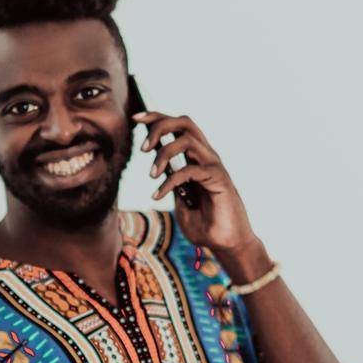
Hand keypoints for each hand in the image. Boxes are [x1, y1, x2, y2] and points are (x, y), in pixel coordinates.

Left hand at [133, 110, 260, 262]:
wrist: (227, 244)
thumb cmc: (205, 224)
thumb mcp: (180, 202)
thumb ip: (170, 183)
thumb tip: (156, 168)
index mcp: (197, 158)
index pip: (178, 126)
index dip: (156, 117)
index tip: (135, 119)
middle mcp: (207, 156)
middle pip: (185, 122)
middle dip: (160, 125)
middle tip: (143, 148)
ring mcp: (214, 166)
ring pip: (187, 140)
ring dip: (163, 153)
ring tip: (151, 175)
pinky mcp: (219, 179)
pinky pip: (190, 171)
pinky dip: (169, 181)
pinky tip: (158, 195)